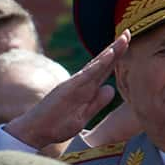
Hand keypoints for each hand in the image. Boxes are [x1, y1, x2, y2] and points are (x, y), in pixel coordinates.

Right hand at [4, 30, 129, 148]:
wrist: (35, 131)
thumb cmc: (56, 126)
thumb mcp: (83, 117)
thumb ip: (97, 103)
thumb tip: (110, 88)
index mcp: (86, 90)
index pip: (104, 70)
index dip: (117, 58)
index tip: (128, 44)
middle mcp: (81, 84)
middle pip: (102, 63)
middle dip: (116, 48)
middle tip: (129, 32)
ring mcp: (74, 84)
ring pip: (96, 65)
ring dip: (110, 52)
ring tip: (123, 38)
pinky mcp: (68, 88)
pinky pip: (86, 75)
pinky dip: (98, 64)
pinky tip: (109, 55)